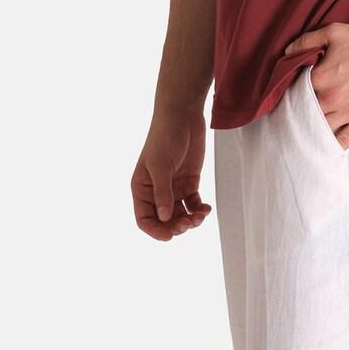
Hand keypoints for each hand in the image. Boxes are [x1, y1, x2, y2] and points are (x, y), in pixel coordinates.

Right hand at [131, 103, 212, 241]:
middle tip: (188, 224)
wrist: (183, 114)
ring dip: (190, 221)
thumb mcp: (161, 165)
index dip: (155, 230)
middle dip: (176, 226)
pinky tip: (206, 208)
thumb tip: (164, 218)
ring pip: (180, 215)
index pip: (144, 218)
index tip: (169, 235)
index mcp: (142, 188)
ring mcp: (174, 187)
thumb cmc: (165, 135)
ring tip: (200, 216)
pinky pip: (193, 204)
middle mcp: (157, 191)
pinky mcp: (189, 182)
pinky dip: (199, 210)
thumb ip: (162, 192)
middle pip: (164, 221)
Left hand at [282, 22, 348, 149]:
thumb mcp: (333, 32)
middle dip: (303, 118)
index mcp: (320, 78)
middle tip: (298, 122)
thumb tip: (287, 52)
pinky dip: (335, 144)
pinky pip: (344, 140)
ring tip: (311, 135)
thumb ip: (306, 41)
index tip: (294, 102)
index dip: (294, 99)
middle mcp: (331, 99)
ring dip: (317, 132)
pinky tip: (329, 144)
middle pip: (307, 116)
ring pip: (323, 130)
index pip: (296, 96)